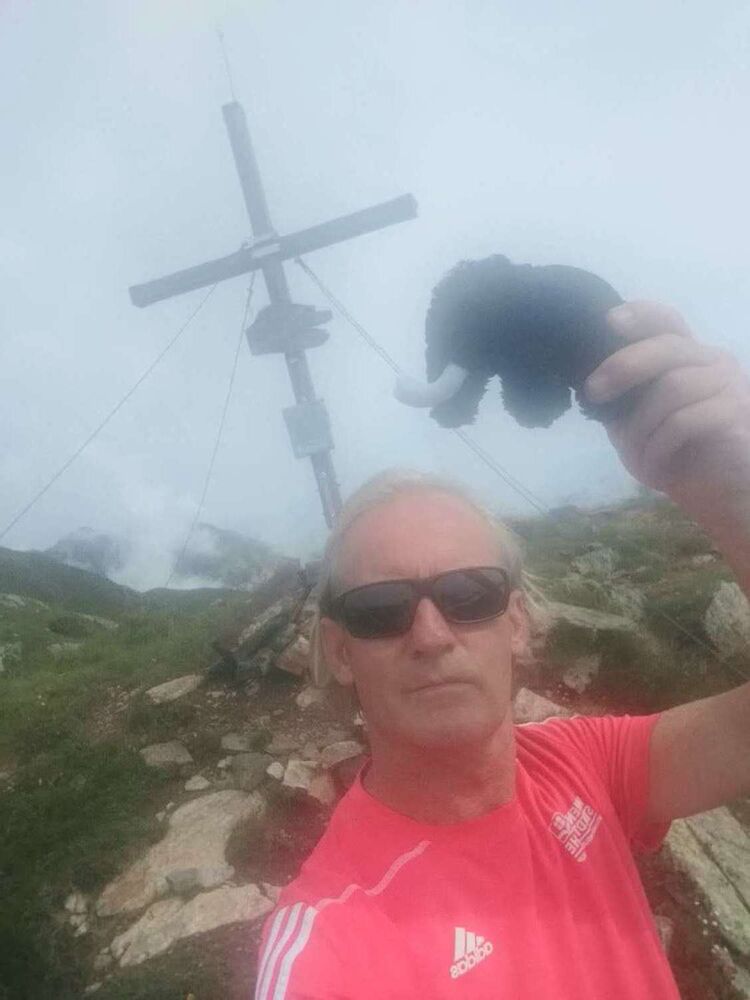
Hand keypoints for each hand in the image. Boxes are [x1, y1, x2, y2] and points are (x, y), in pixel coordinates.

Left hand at [583, 301, 749, 523]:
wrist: (722, 497)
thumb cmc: (680, 459)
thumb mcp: (639, 427)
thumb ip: (622, 402)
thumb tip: (588, 384)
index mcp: (688, 359)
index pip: (668, 322)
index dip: (640, 315)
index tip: (608, 321)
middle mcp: (713, 363)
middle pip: (667, 345)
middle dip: (624, 365)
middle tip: (594, 391)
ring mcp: (730, 386)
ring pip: (672, 386)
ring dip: (641, 428)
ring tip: (636, 462)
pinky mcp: (738, 415)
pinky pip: (686, 420)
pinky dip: (659, 448)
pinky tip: (655, 471)